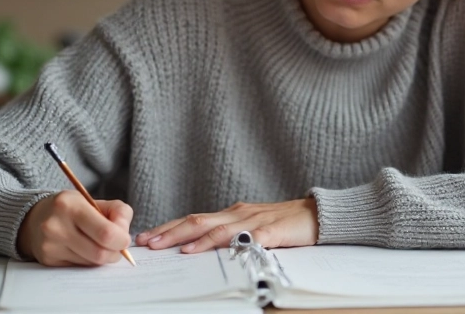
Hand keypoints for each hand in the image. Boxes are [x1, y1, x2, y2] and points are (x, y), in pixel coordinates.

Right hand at [17, 190, 132, 265]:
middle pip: (100, 253)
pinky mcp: (48, 260)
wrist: (35, 217)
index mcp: (71, 206)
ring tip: (98, 245)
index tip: (124, 239)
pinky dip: (88, 261)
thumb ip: (119, 212)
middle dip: (115, 253)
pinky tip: (83, 249)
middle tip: (116, 247)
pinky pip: (79, 267)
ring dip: (102, 258)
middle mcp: (56, 226)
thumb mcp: (95, 200)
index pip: (106, 233)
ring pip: (91, 263)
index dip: (122, 240)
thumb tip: (125, 235)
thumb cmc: (72, 208)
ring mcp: (50, 245)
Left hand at [134, 198, 318, 253]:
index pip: (193, 220)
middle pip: (198, 221)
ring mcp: (255, 221)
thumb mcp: (251, 228)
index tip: (147, 237)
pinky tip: (224, 249)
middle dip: (170, 232)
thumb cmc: (284, 224)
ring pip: (219, 228)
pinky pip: (251, 238)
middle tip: (148, 242)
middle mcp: (238, 214)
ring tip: (175, 249)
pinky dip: (235, 243)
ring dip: (194, 238)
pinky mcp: (273, 231)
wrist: (318, 214)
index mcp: (231, 214)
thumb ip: (229, 235)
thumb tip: (199, 248)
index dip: (168, 228)